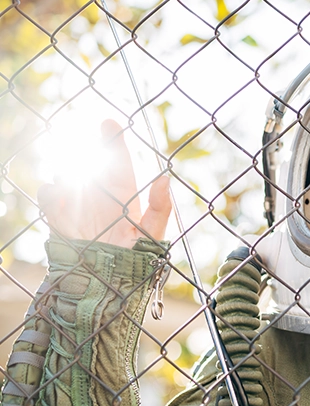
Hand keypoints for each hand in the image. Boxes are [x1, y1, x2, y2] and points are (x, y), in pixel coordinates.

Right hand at [38, 120, 171, 248]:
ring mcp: (77, 202)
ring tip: (74, 182)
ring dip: (68, 173)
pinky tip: (62, 201)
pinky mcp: (59, 216)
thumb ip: (161, 207)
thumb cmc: (136, 257)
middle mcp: (99, 194)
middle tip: (85, 149)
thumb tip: (165, 178)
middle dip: (85, 152)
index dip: (114, 140)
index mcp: (124, 193)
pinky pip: (49, 196)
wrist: (108, 283)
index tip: (110, 122)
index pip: (119, 161)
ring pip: (66, 174)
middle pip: (88, 161)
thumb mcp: (153, 233)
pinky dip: (52, 194)